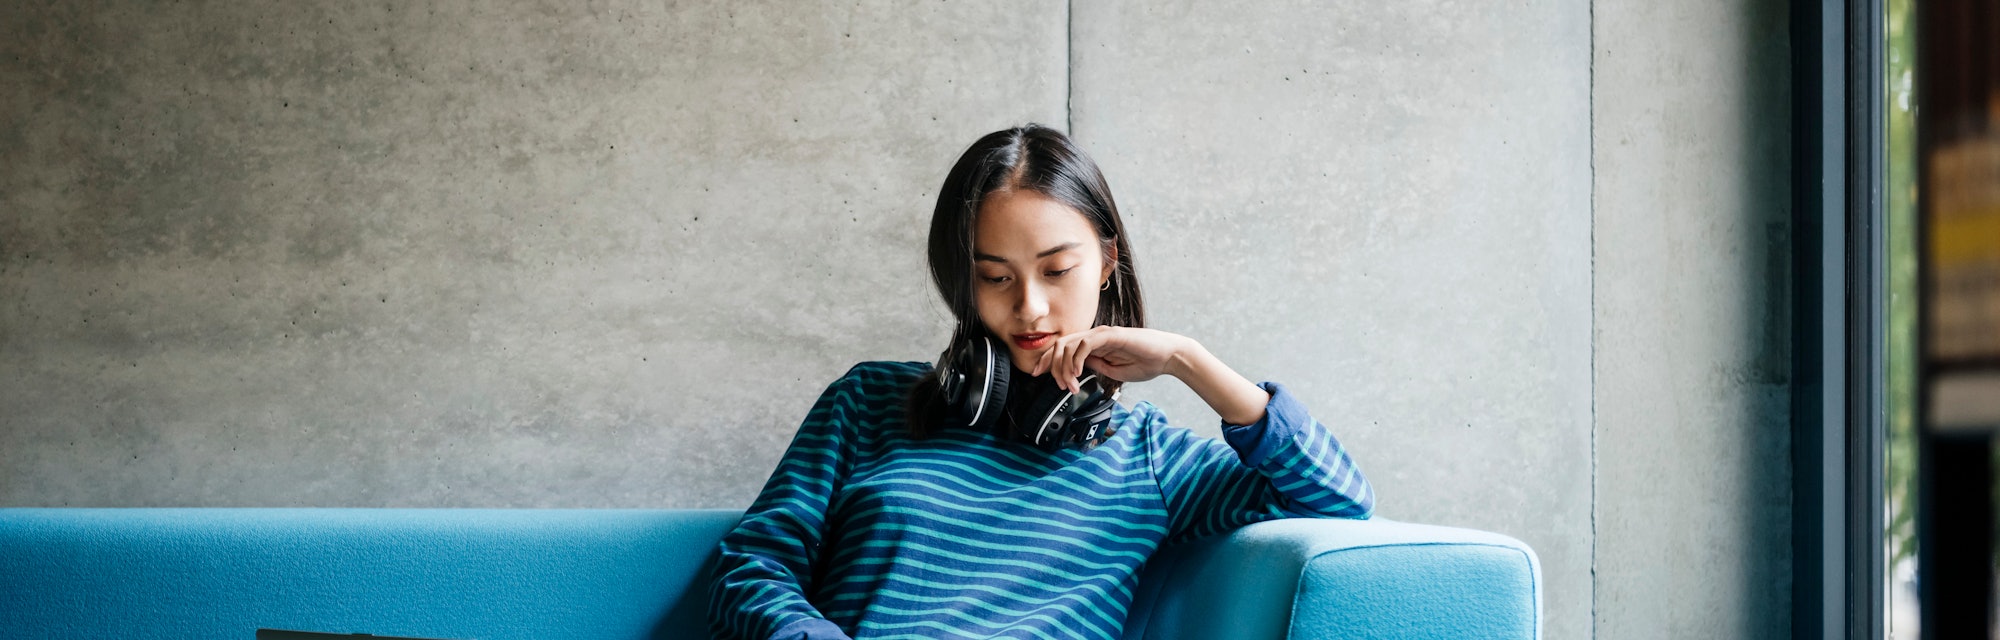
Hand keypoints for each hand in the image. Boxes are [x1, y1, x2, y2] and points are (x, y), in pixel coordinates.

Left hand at [1030, 326, 1194, 393]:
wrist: (1167, 358)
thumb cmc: (1145, 363)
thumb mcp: (1112, 371)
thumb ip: (1095, 367)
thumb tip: (1077, 369)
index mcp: (1094, 344)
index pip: (1062, 348)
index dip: (1047, 360)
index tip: (1037, 374)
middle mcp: (1094, 336)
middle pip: (1060, 344)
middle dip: (1051, 365)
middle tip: (1058, 385)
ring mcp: (1102, 334)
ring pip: (1069, 344)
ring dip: (1064, 367)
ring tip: (1069, 384)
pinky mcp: (1111, 335)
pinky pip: (1084, 343)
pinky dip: (1076, 358)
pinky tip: (1077, 372)